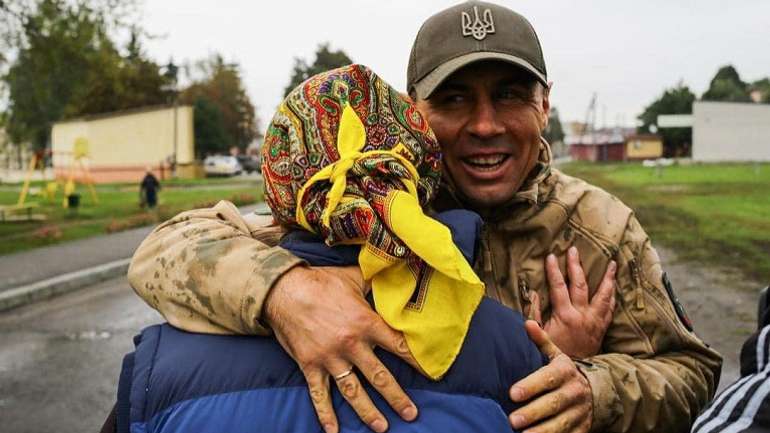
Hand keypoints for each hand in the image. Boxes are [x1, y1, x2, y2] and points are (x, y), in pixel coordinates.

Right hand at [264, 265, 419, 432]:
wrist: (283, 290)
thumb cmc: (321, 282)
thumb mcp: (354, 277)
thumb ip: (376, 282)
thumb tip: (398, 273)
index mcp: (365, 322)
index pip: (398, 345)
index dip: (416, 360)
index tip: (430, 373)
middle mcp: (351, 344)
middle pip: (380, 377)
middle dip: (397, 397)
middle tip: (411, 413)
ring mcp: (330, 358)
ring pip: (353, 391)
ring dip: (368, 411)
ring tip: (382, 427)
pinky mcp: (310, 365)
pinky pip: (319, 394)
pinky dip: (326, 414)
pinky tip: (334, 431)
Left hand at [509, 321, 592, 432]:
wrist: (595, 391)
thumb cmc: (564, 372)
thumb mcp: (556, 355)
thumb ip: (541, 341)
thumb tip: (528, 324)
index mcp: (566, 371)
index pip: (548, 378)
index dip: (531, 386)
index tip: (512, 393)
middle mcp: (575, 392)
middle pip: (553, 403)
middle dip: (533, 412)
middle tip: (512, 420)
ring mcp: (580, 412)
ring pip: (561, 424)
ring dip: (542, 431)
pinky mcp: (582, 429)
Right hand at [530, 247, 615, 358]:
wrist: (573, 373)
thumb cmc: (554, 353)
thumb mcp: (540, 335)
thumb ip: (534, 313)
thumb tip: (533, 293)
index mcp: (565, 315)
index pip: (558, 286)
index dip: (554, 270)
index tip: (551, 256)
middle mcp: (582, 315)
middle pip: (581, 285)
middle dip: (576, 266)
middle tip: (574, 250)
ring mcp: (595, 321)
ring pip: (604, 295)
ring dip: (608, 278)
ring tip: (613, 264)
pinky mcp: (602, 328)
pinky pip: (610, 308)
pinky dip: (612, 296)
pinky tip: (613, 287)